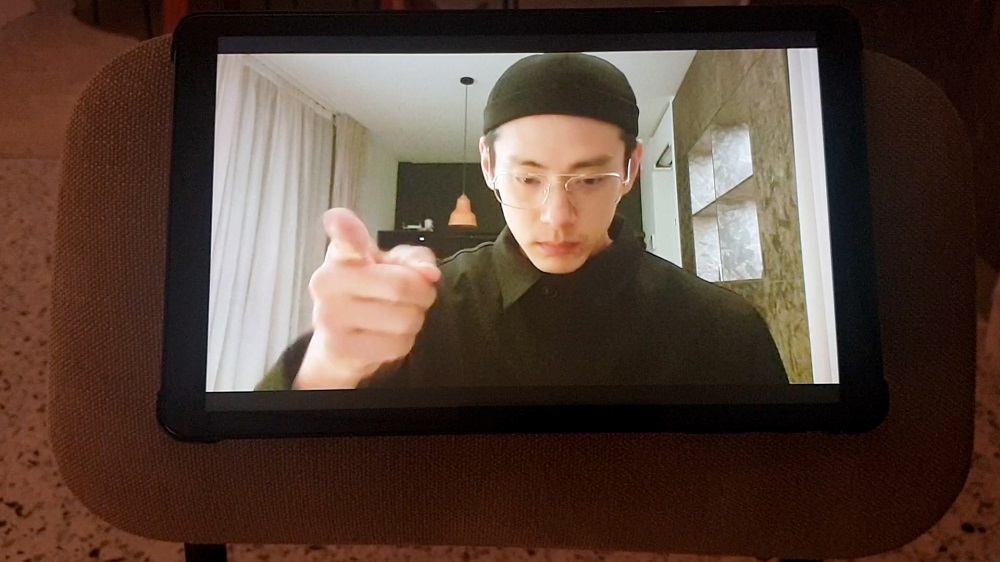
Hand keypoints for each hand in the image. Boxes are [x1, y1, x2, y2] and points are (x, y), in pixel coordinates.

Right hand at [292, 208, 440, 389]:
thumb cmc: (368, 293)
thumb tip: (429, 273)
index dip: (347, 231)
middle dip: (422, 293)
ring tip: (399, 316)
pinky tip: (389, 336)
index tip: (337, 219)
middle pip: (400, 285)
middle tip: (415, 296)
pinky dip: (405, 341)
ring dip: (415, 319)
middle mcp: (326, 284)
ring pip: (404, 319)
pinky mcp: (340, 349)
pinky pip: (397, 345)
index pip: (345, 239)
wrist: (338, 343)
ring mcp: (329, 318)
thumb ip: (414, 259)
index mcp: (338, 256)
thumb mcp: (391, 266)